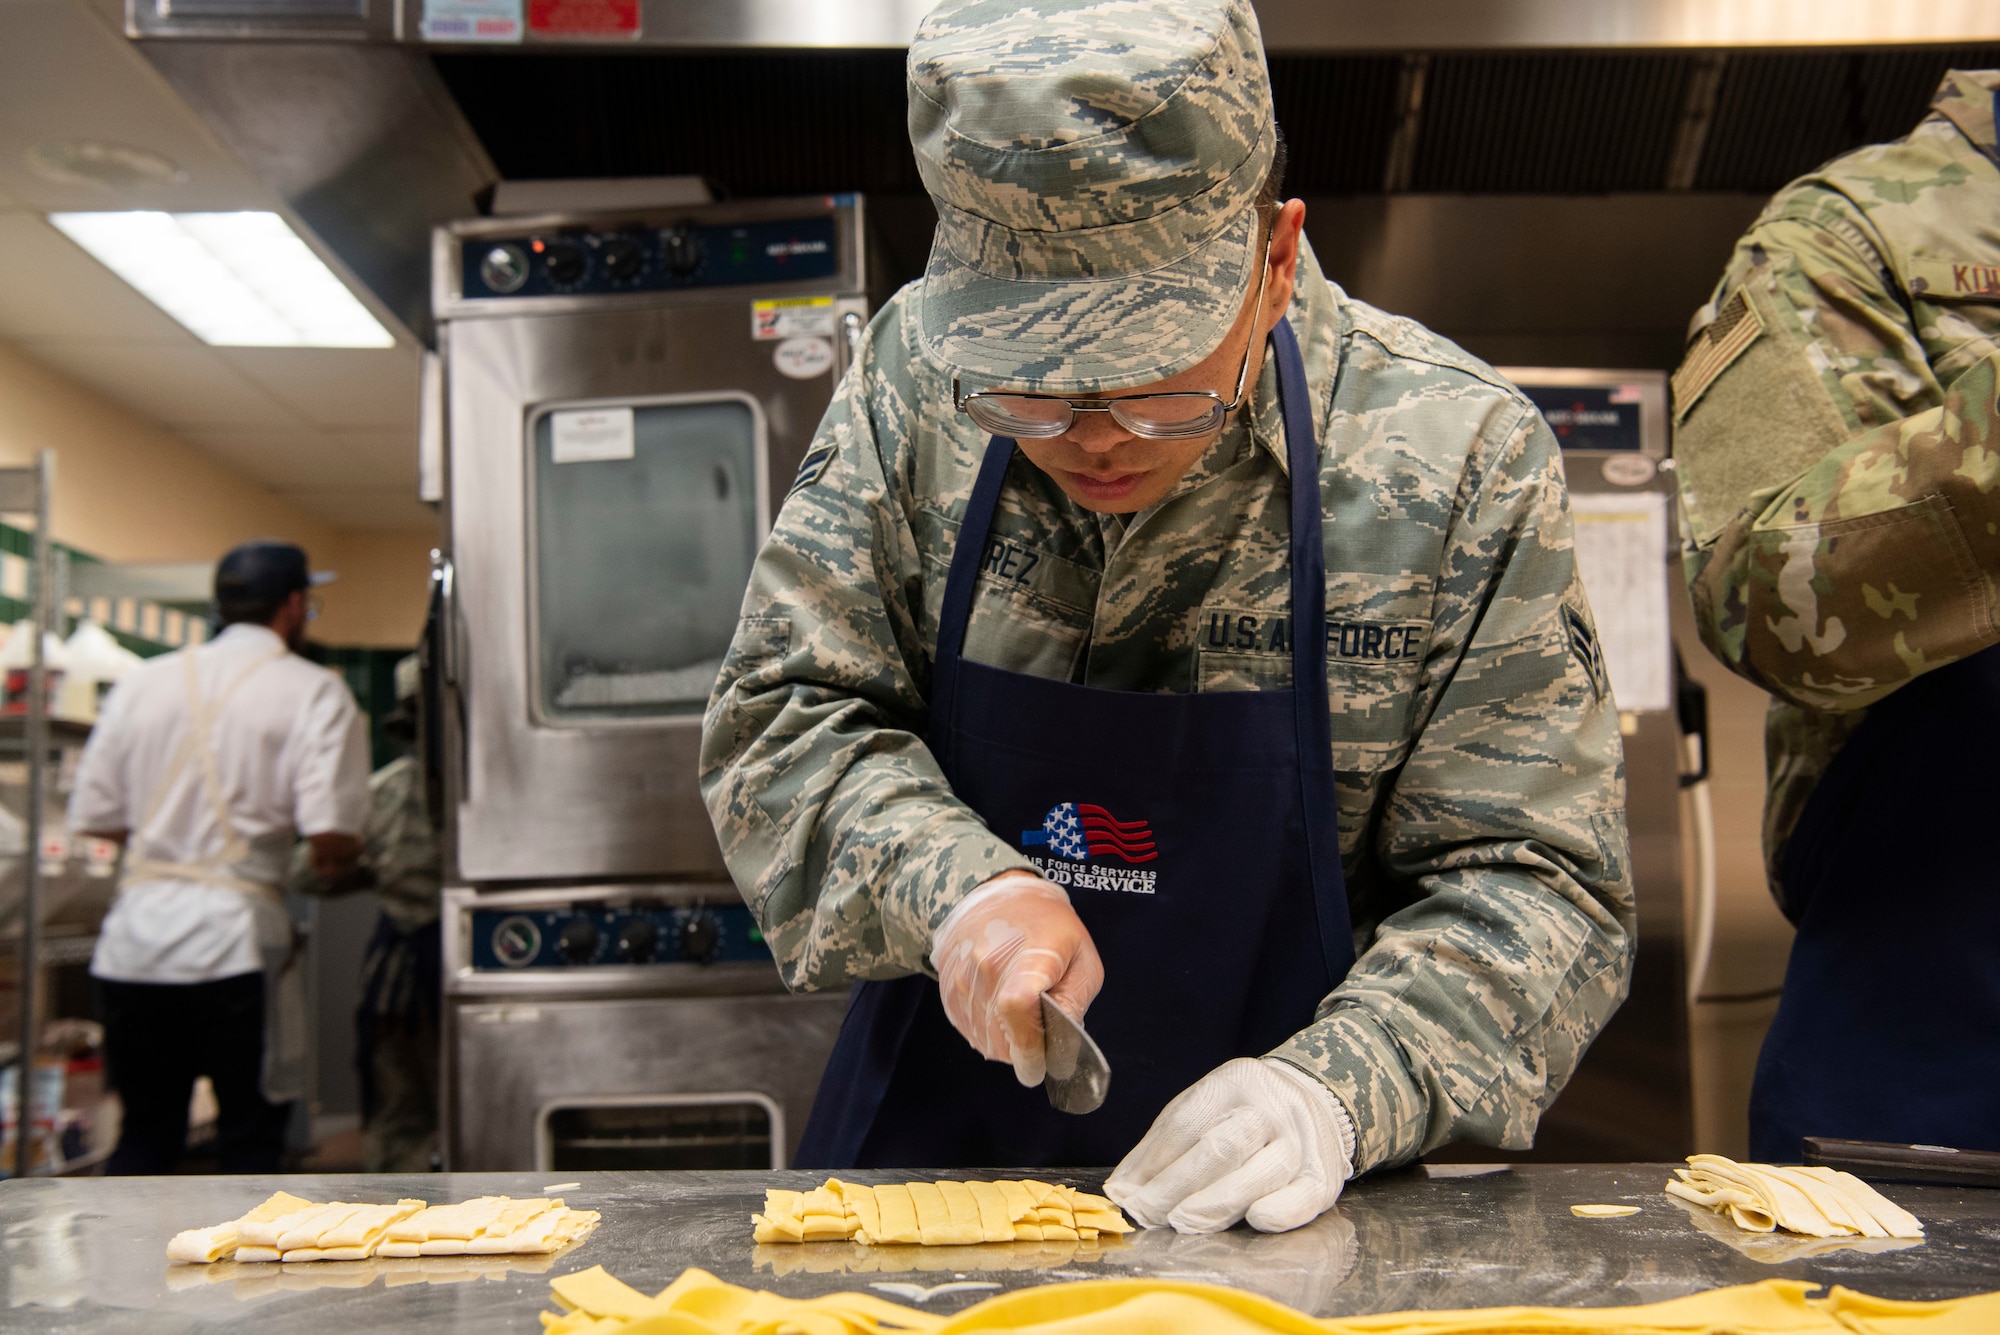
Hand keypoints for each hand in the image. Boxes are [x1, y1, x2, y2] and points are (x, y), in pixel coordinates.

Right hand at [930, 872, 1103, 1085]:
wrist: (993, 894)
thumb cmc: (1048, 926)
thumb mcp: (1082, 958)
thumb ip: (1073, 1003)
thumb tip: (1058, 1047)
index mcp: (1027, 955)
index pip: (1018, 1008)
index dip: (1028, 1046)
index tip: (1037, 1067)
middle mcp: (985, 967)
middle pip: (1000, 1035)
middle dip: (1023, 1050)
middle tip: (1039, 1035)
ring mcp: (960, 978)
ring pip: (982, 1038)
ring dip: (1004, 1041)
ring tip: (1021, 1015)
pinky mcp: (946, 987)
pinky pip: (967, 1028)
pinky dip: (986, 1031)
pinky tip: (999, 1010)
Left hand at [1105, 1057, 1353, 1233]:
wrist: (1317, 1104)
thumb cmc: (1242, 1114)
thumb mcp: (1202, 1110)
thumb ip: (1162, 1146)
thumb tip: (1121, 1190)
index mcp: (1235, 1081)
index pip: (1187, 1122)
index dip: (1154, 1161)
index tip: (1127, 1194)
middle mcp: (1272, 1106)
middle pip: (1221, 1147)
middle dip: (1177, 1185)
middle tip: (1147, 1214)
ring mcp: (1302, 1140)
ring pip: (1260, 1172)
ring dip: (1216, 1204)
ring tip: (1181, 1223)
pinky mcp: (1323, 1176)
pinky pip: (1304, 1196)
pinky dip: (1282, 1211)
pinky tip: (1254, 1220)